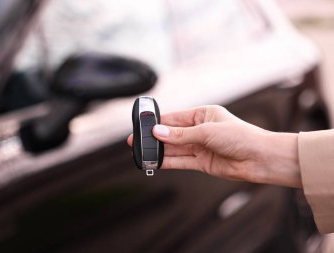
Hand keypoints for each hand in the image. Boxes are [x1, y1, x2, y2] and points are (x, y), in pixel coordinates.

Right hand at [127, 105, 300, 187]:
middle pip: (172, 134)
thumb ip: (181, 135)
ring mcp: (200, 146)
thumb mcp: (207, 132)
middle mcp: (200, 130)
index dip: (157, 122)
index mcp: (203, 115)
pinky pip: (181, 161)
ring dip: (159, 151)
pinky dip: (167, 162)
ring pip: (174, 148)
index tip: (142, 126)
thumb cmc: (240, 137)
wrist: (260, 158)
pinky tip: (155, 162)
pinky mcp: (202, 162)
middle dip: (154, 138)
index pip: (174, 118)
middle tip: (136, 141)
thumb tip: (157, 132)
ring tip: (141, 153)